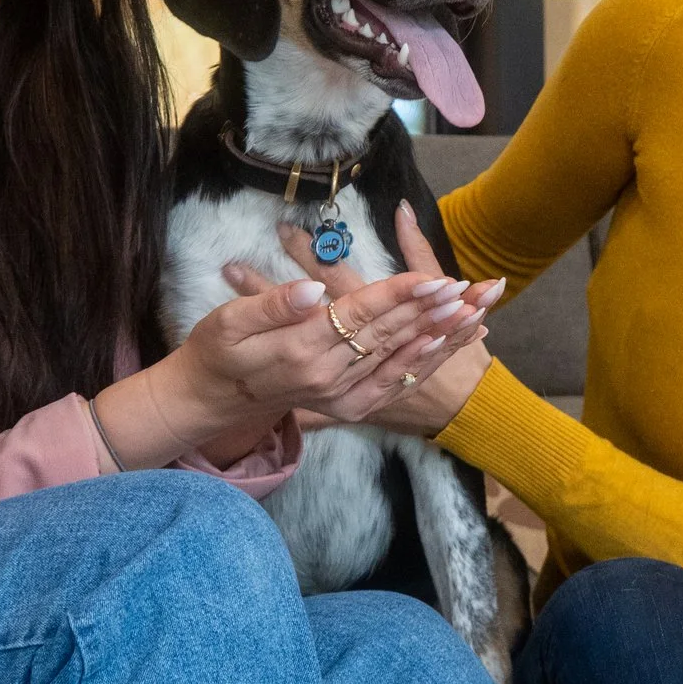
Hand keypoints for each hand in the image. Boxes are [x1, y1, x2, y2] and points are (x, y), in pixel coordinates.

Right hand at [181, 249, 480, 427]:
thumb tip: (312, 289)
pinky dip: (419, 362)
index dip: (397, 294)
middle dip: (428, 309)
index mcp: (301, 350)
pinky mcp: (346, 406)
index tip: (431, 278)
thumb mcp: (228, 322)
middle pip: (387, 334)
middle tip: (463, 286)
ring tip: (469, 310)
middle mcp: (327, 376)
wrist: (214, 401)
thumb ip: (271, 304)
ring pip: (396, 357)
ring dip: (435, 334)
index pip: (359, 314)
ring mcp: (339, 395)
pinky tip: (442, 343)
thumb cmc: (217, 352)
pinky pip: (390, 383)